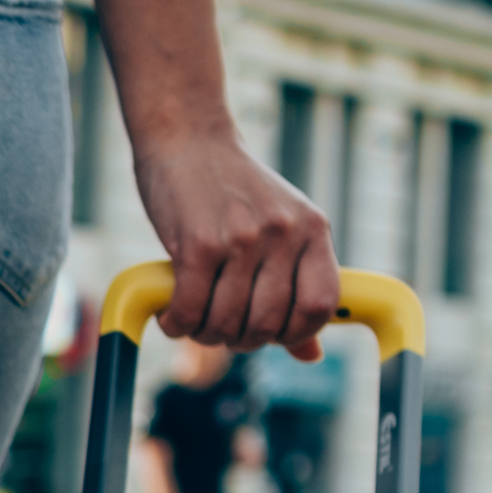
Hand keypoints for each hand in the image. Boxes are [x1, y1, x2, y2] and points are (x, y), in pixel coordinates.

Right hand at [130, 132, 337, 355]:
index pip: (320, 306)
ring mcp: (241, 238)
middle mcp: (282, 233)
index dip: (295, 334)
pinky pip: (190, 311)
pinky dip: (177, 325)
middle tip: (221, 329)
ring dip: (204, 335)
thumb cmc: (233, 190)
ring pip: (226, 323)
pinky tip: (171, 316)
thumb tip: (312, 354)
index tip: (271, 333)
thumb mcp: (279, 228)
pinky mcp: (196, 245)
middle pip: (268, 324)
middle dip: (240, 340)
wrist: (188, 139)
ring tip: (193, 321)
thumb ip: (296, 285)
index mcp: (312, 228)